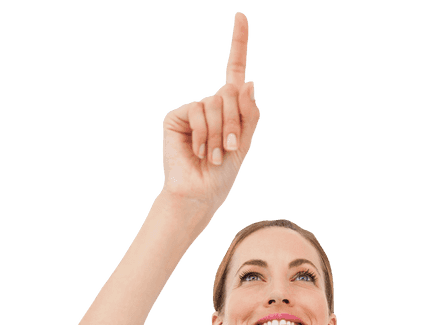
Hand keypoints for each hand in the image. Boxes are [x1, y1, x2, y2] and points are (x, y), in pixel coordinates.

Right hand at [161, 12, 259, 213]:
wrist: (199, 192)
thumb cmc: (222, 174)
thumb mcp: (244, 144)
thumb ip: (249, 114)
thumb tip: (248, 82)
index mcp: (230, 108)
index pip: (234, 71)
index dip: (239, 43)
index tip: (240, 15)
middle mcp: (211, 104)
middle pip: (230, 94)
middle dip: (235, 123)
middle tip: (230, 148)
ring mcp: (194, 109)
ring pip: (215, 103)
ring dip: (219, 133)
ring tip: (214, 155)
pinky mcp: (178, 116)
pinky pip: (199, 111)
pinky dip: (204, 133)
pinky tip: (199, 151)